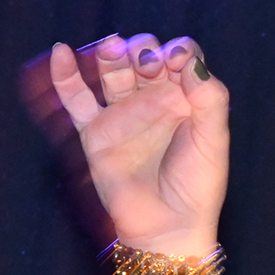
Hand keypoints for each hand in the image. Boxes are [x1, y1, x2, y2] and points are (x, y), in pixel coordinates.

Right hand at [47, 33, 228, 249]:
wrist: (167, 226)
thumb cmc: (197, 186)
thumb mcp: (213, 140)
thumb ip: (209, 99)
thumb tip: (190, 62)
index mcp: (186, 100)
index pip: (181, 58)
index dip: (179, 50)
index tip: (177, 58)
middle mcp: (154, 102)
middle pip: (145, 58)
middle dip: (145, 52)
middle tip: (149, 65)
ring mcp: (123, 115)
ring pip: (113, 72)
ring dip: (112, 54)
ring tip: (114, 48)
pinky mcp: (95, 132)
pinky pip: (76, 99)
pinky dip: (65, 75)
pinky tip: (60, 51)